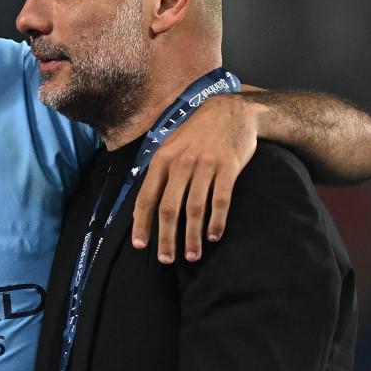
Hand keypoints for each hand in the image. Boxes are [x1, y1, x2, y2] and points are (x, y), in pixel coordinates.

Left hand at [131, 94, 262, 262]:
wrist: (230, 110)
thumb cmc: (197, 133)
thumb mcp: (171, 146)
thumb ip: (159, 172)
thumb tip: (143, 204)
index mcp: (162, 159)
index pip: (147, 197)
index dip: (142, 223)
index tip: (140, 246)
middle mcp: (181, 163)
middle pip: (169, 207)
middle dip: (166, 237)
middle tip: (166, 259)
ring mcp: (205, 165)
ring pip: (195, 207)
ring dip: (192, 235)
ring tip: (191, 256)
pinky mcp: (228, 167)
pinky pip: (221, 199)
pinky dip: (217, 220)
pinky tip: (214, 236)